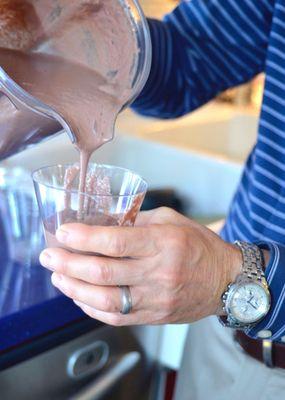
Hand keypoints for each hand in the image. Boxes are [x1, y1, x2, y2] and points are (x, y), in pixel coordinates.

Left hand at [39, 207, 241, 325]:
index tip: (64, 232)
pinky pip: (117, 317)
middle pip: (103, 273)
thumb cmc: (199, 246)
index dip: (84, 238)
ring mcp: (156, 298)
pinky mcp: (155, 316)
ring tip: (58, 277)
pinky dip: (92, 308)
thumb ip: (136, 221)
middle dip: (69, 264)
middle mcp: (158, 273)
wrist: (226, 280)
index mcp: (163, 243)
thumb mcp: (171, 220)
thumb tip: (104, 223)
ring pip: (106, 300)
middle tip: (49, 256)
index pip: (115, 242)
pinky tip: (79, 297)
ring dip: (74, 289)